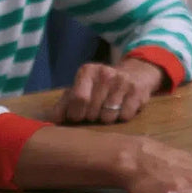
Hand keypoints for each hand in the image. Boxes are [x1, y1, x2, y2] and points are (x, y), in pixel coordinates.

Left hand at [49, 58, 163, 123]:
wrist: (136, 74)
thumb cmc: (101, 86)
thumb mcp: (81, 89)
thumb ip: (64, 105)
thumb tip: (53, 121)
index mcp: (87, 71)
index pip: (78, 99)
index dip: (76, 114)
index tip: (78, 115)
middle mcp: (106, 73)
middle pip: (92, 111)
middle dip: (92, 117)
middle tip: (96, 110)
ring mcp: (123, 82)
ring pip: (108, 117)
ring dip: (107, 118)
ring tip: (110, 109)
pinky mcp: (138, 92)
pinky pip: (124, 117)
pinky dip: (122, 117)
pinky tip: (123, 107)